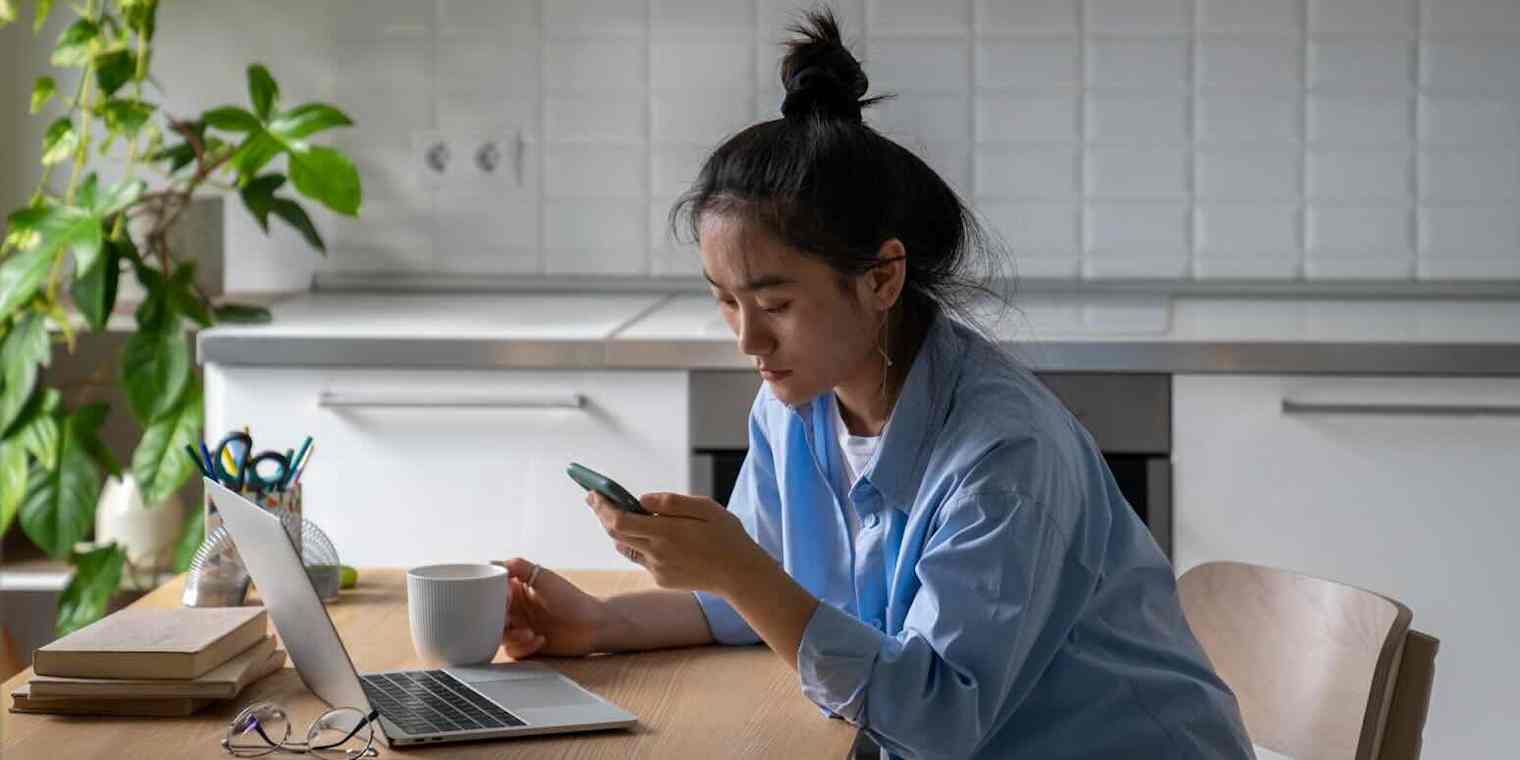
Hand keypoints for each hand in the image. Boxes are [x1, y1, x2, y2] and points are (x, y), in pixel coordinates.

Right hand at [498, 558, 609, 658]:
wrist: (593, 625)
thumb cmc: (572, 599)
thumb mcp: (545, 578)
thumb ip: (521, 568)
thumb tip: (498, 563)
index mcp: (515, 589)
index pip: (490, 591)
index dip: (489, 596)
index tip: (503, 598)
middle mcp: (514, 609)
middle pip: (489, 616)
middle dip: (497, 620)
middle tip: (510, 619)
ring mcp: (518, 628)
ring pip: (498, 635)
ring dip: (512, 636)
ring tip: (529, 632)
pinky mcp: (525, 646)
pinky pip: (512, 650)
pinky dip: (523, 647)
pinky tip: (540, 639)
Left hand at [587, 490, 766, 595]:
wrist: (740, 575)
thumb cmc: (726, 535)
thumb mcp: (705, 508)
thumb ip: (671, 502)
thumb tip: (641, 500)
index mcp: (666, 532)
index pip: (619, 520)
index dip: (602, 506)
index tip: (592, 492)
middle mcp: (657, 553)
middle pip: (615, 533)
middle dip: (602, 514)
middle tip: (595, 497)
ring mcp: (657, 569)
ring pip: (625, 547)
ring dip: (617, 530)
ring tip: (615, 512)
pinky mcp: (662, 579)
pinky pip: (641, 559)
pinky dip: (638, 544)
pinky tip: (644, 534)